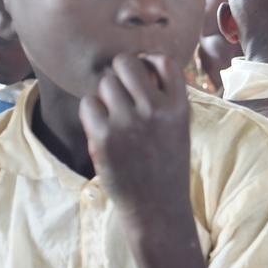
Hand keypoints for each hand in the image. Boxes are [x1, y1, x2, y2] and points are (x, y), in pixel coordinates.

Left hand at [78, 53, 190, 219]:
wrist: (157, 207)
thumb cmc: (167, 165)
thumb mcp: (179, 129)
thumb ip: (165, 99)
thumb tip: (140, 65)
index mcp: (179, 107)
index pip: (164, 61)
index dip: (149, 60)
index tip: (144, 73)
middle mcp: (154, 111)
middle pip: (126, 63)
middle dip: (120, 71)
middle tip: (120, 89)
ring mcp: (127, 123)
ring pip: (105, 83)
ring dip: (105, 93)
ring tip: (113, 113)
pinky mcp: (103, 138)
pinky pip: (88, 104)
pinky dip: (91, 112)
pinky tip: (102, 127)